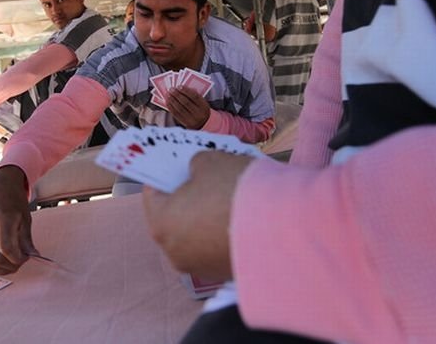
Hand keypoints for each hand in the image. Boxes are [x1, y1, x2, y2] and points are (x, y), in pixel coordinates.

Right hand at [0, 166, 35, 275]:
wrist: (0, 186)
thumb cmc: (15, 200)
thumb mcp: (26, 217)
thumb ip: (27, 239)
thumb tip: (33, 256)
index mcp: (4, 219)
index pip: (7, 249)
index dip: (18, 259)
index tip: (26, 258)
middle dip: (10, 266)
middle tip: (19, 264)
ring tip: (9, 267)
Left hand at [142, 151, 253, 278]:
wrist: (282, 227)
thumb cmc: (235, 190)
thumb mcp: (210, 161)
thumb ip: (195, 165)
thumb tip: (197, 172)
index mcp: (161, 224)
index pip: (153, 192)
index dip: (164, 173)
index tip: (176, 163)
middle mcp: (175, 252)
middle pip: (175, 215)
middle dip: (188, 195)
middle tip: (203, 176)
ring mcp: (201, 267)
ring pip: (197, 233)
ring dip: (207, 215)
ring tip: (227, 194)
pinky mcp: (226, 274)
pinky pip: (218, 246)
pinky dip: (225, 231)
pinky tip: (241, 213)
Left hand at [167, 87, 210, 128]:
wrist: (204, 124)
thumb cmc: (200, 109)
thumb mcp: (201, 103)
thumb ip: (194, 96)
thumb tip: (182, 89)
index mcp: (204, 106)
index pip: (195, 97)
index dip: (186, 91)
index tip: (179, 86)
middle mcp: (199, 113)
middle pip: (186, 102)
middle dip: (177, 95)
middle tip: (171, 89)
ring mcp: (192, 119)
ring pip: (180, 109)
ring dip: (172, 100)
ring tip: (168, 94)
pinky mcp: (185, 123)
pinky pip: (176, 114)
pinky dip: (170, 107)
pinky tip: (167, 102)